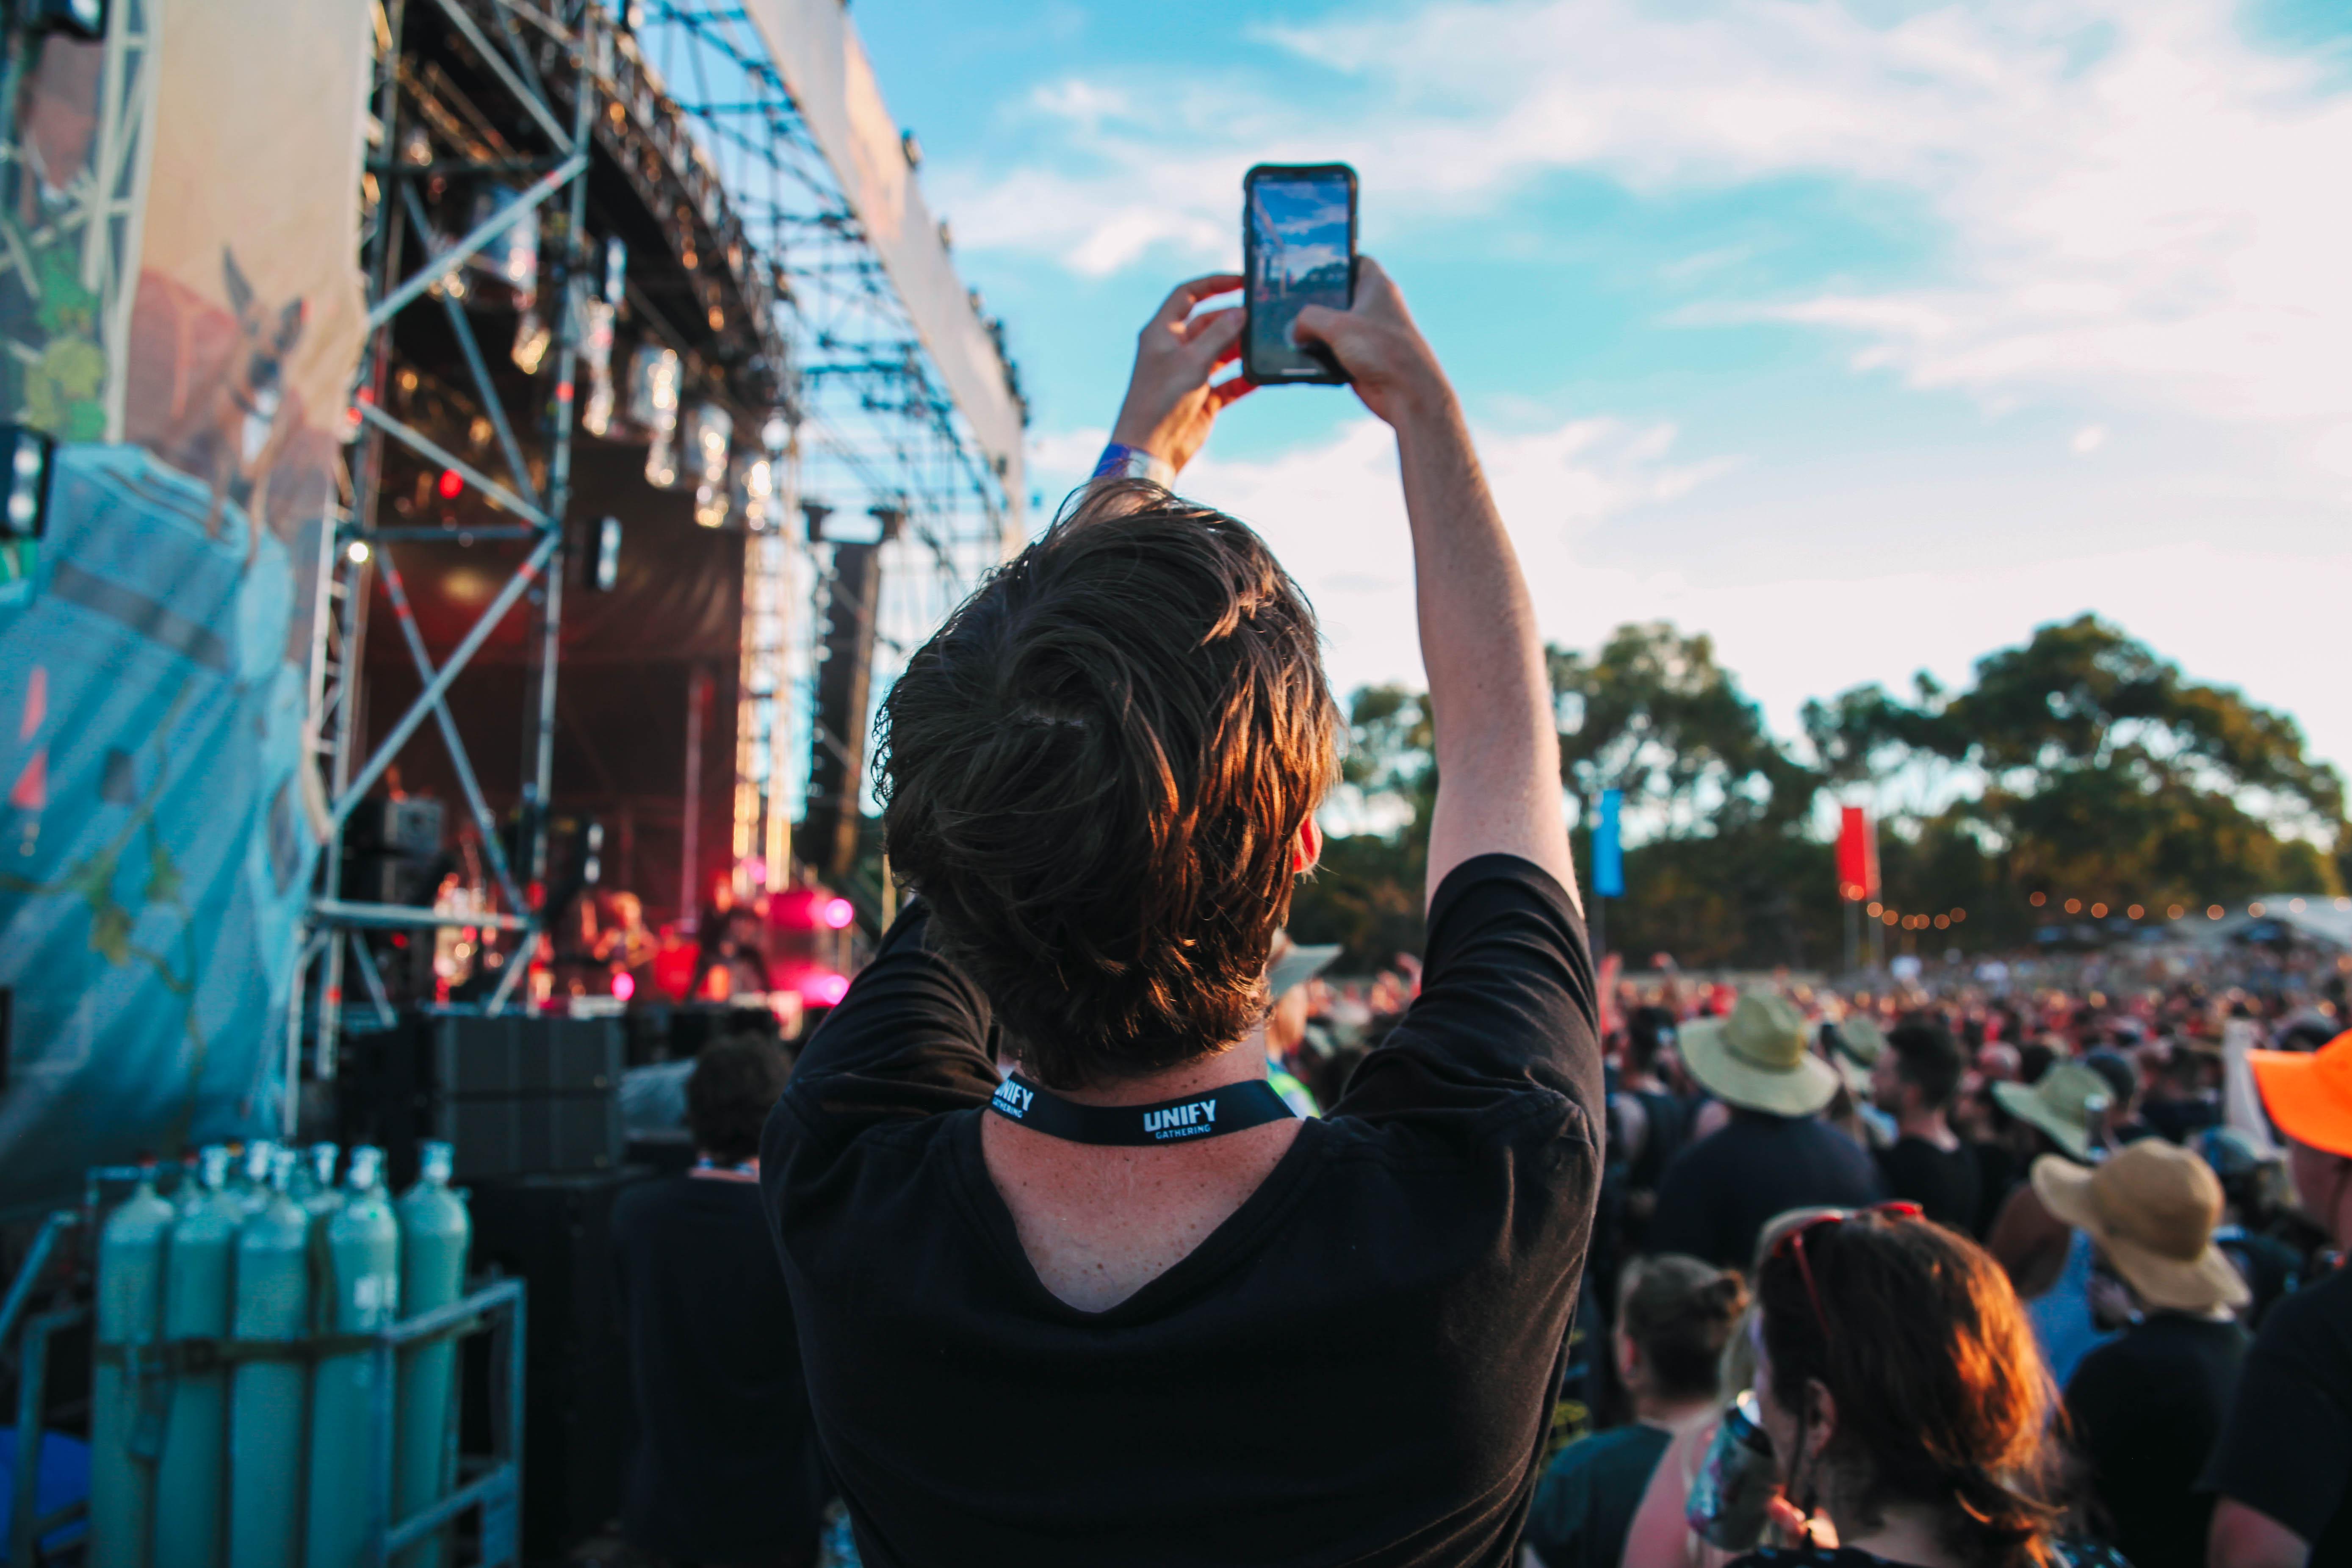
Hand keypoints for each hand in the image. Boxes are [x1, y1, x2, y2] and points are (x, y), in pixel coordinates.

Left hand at [1109, 273, 1254, 474]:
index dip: (1213, 283)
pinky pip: (1229, 383)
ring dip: (1241, 348)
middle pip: (1209, 323)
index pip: (1188, 294)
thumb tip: (1241, 313)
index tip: (1241, 281)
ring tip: (1265, 343)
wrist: (1151, 448)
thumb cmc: (1161, 400)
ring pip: (1221, 352)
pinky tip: (1261, 375)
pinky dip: (1244, 379)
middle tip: (1261, 317)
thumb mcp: (1192, 360)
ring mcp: (1189, 373)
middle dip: (1234, 319)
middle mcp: (1175, 349)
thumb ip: (1219, 335)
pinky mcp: (1202, 397)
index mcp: (1162, 332)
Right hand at [1290, 258, 1455, 432]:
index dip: (1337, 260)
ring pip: (1335, 325)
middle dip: (1317, 300)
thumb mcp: (1337, 326)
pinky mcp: (1363, 357)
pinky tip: (1304, 355)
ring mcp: (1369, 333)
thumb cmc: (1383, 351)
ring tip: (1292, 330)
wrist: (1407, 394)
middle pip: (1340, 296)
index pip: (1357, 261)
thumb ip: (1309, 318)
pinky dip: (1322, 353)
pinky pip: (1335, 350)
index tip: (1314, 263)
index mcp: (1377, 286)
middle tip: (1291, 299)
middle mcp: (1375, 307)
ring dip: (1316, 331)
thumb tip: (1295, 330)